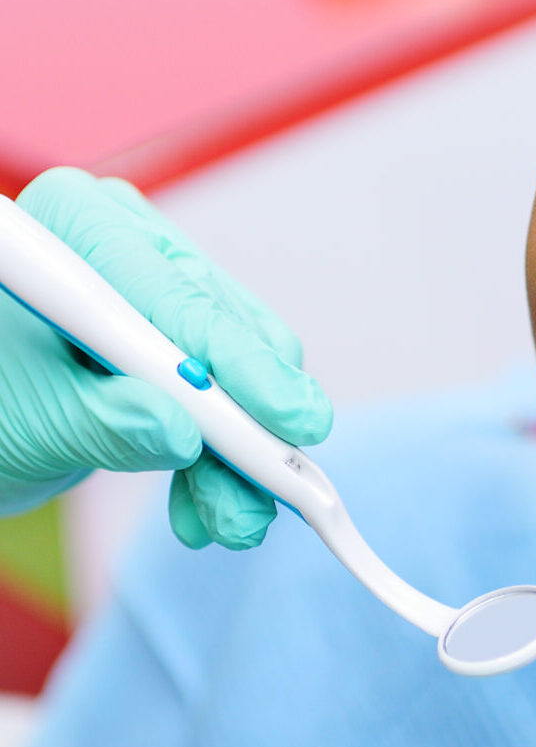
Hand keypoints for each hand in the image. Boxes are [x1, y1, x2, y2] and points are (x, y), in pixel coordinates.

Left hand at [2, 168, 329, 546]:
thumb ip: (106, 423)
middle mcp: (126, 242)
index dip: (241, 360)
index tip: (290, 416)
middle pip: (221, 329)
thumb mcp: (34, 420)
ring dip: (237, 456)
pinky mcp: (174, 335)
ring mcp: (155, 288)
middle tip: (275, 488)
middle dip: (246, 422)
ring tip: (227, 520)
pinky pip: (227, 394)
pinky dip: (221, 457)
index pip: (178, 295)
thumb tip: (180, 432)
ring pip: (238, 368)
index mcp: (77, 225)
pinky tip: (206, 504)